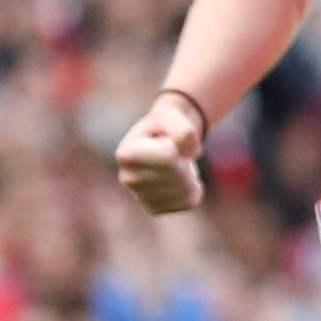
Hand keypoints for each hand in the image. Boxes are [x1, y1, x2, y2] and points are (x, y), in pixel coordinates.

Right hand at [113, 94, 207, 215]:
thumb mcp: (172, 112)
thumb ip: (180, 128)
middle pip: (179, 174)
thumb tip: (181, 154)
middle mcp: (128, 178)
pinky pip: (189, 201)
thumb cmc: (165, 125)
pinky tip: (179, 180)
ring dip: (191, 174)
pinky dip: (193, 189)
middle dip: (186, 160)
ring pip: (186, 191)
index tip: (168, 141)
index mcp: (126, 153)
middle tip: (176, 152)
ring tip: (177, 165)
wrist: (163, 140)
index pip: (169, 157)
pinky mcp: (155, 208)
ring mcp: (140, 197)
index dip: (179, 145)